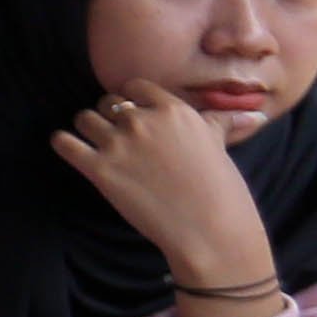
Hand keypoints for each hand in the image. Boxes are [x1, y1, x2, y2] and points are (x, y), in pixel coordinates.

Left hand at [55, 86, 276, 299]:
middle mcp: (142, 120)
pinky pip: (64, 143)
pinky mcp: (99, 169)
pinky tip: (72, 150)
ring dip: (87, 129)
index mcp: (172, 110)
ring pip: (84, 119)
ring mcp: (118, 144)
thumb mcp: (219, 147)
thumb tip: (253, 114)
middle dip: (110, 117)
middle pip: (107, 102)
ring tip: (97, 144)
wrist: (210, 229)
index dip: (132, 101)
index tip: (135, 115)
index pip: (135, 87)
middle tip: (119, 137)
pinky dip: (63, 144)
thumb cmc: (220, 189)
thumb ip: (220, 124)